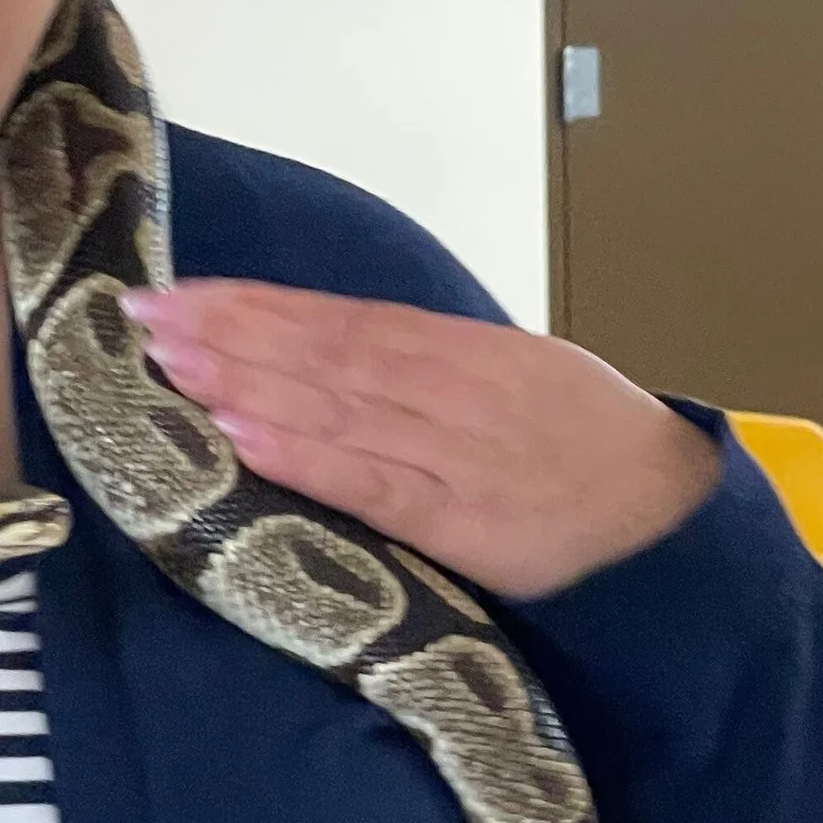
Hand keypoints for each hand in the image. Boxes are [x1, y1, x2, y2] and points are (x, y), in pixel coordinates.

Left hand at [124, 282, 717, 600]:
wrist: (681, 529)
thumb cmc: (591, 457)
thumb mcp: (523, 386)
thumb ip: (433, 370)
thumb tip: (331, 348)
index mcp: (473, 352)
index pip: (346, 319)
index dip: (259, 305)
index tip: (181, 292)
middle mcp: (459, 392)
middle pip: (328, 353)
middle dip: (229, 333)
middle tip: (141, 315)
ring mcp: (459, 456)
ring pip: (339, 408)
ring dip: (245, 383)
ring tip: (168, 363)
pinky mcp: (463, 524)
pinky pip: (372, 485)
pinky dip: (305, 458)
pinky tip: (239, 439)